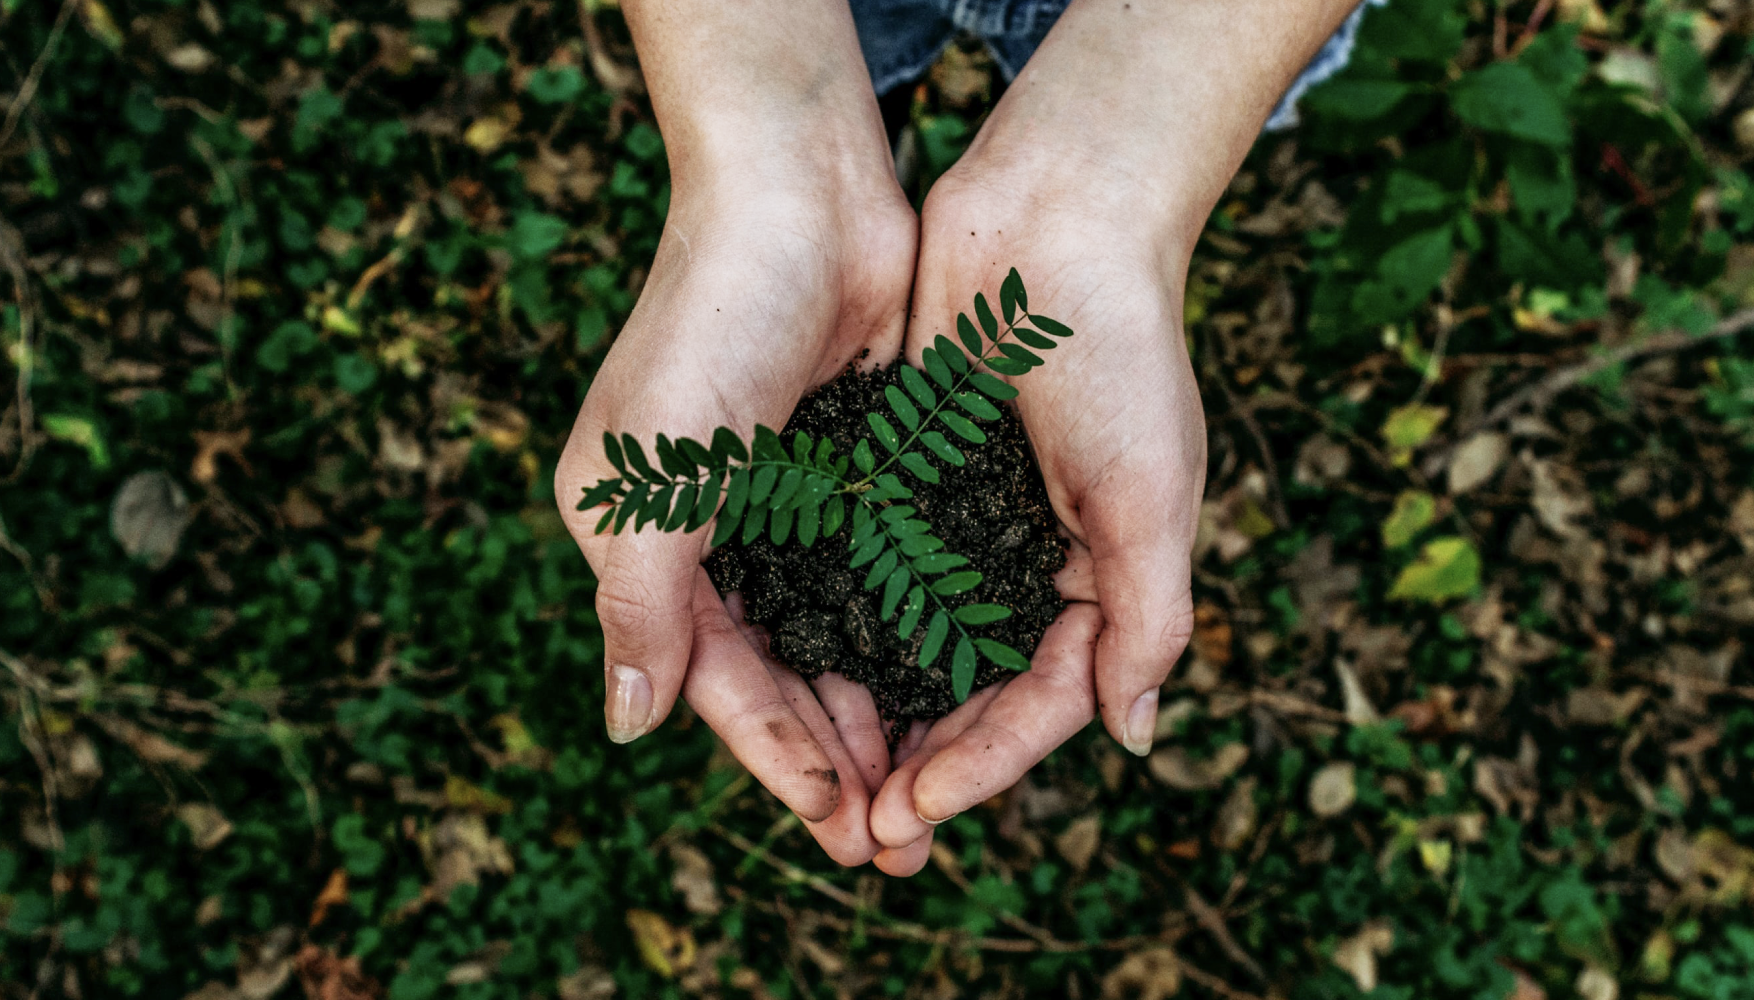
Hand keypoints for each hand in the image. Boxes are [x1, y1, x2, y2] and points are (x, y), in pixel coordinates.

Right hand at [556, 173, 917, 864]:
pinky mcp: (857, 473)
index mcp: (646, 541)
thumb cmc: (710, 323)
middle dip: (834, 757)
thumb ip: (640, 604)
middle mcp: (716, 534)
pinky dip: (911, 637)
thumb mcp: (654, 475)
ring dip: (879, 714)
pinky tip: (955, 689)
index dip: (773, 753)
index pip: (714, 676)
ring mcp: (790, 505)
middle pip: (780, 673)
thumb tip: (626, 727)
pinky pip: (885, 578)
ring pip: (837, 638)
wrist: (801, 194)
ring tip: (930, 791)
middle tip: (896, 841)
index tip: (836, 817)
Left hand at [854, 0, 1357, 878]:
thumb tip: (1132, 739)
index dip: (986, 763)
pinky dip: (840, 624)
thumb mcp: (1151, 493)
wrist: (1054, 218)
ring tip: (825, 781)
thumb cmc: (1121, 352)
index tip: (919, 808)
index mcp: (1099, 578)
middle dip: (924, 765)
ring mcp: (963, 524)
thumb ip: (1148, 617)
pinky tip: (796, 670)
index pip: (1042, 702)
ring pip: (912, 646)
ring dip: (875, 715)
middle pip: (971, 693)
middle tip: (864, 834)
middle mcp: (1028, 563)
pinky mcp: (905, 478)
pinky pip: (869, 570)